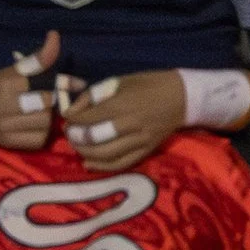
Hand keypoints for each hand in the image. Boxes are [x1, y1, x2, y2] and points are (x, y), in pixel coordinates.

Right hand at [0, 30, 69, 149]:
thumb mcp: (15, 72)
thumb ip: (45, 68)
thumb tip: (82, 83)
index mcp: (4, 84)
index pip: (43, 84)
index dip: (51, 84)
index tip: (46, 84)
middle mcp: (3, 106)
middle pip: (47, 104)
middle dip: (50, 101)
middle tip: (41, 100)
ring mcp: (4, 126)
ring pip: (46, 122)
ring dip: (47, 117)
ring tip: (36, 113)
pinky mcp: (8, 142)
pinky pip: (39, 139)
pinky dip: (42, 133)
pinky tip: (32, 126)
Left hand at [61, 69, 187, 171]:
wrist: (183, 97)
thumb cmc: (149, 84)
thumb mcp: (119, 82)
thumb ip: (93, 96)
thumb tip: (72, 112)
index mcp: (122, 104)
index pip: (88, 118)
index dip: (72, 120)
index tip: (67, 118)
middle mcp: (130, 125)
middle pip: (94, 138)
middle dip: (76, 137)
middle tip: (70, 134)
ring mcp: (140, 140)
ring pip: (107, 154)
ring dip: (86, 153)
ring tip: (78, 147)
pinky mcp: (147, 150)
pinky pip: (123, 163)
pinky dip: (104, 167)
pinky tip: (89, 164)